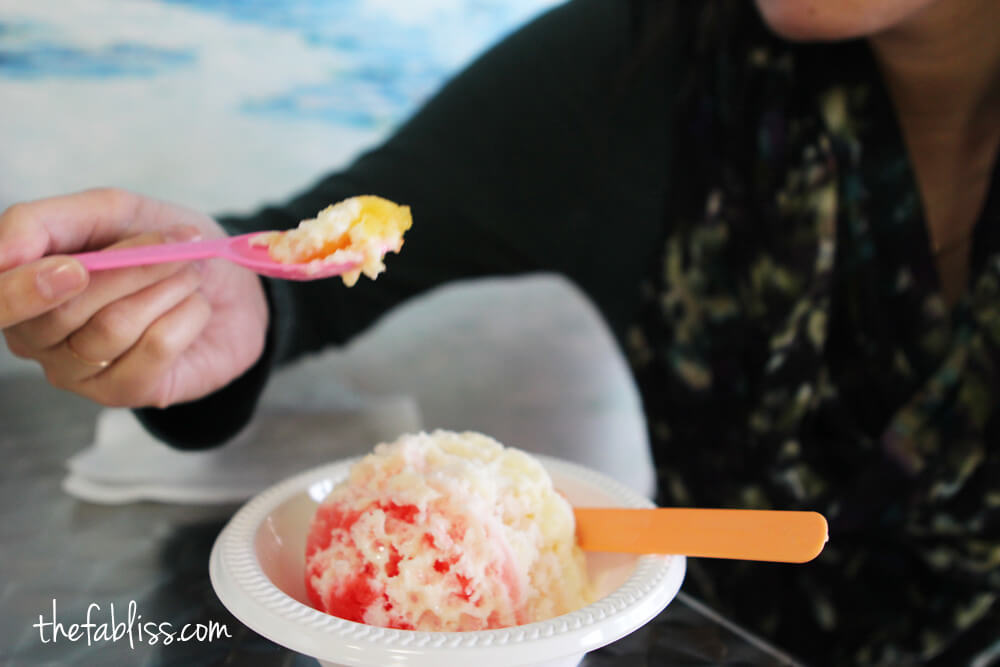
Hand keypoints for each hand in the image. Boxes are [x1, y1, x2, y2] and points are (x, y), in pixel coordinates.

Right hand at [0, 188, 268, 406]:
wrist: (232, 284)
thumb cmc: (165, 246)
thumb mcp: (115, 212)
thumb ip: (51, 220)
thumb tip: (4, 250)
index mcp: (20, 285)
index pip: (0, 295)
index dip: (27, 286)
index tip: (76, 268)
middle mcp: (36, 335)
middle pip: (61, 311)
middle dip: (130, 268)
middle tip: (174, 244)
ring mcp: (77, 370)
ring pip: (113, 327)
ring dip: (168, 286)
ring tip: (190, 273)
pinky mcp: (125, 392)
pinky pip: (156, 348)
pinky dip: (188, 314)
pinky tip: (196, 307)